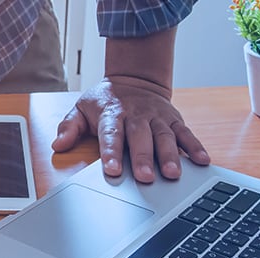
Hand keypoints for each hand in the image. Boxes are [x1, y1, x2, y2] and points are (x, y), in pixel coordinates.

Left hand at [52, 77, 209, 182]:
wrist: (135, 78)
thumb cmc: (106, 100)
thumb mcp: (82, 108)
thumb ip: (70, 126)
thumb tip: (57, 145)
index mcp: (112, 113)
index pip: (110, 134)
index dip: (110, 152)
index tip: (111, 170)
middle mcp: (136, 115)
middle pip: (140, 137)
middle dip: (143, 157)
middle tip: (145, 178)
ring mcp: (157, 117)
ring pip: (164, 136)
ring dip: (170, 155)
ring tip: (173, 174)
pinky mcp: (174, 119)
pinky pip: (186, 133)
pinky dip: (195, 146)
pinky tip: (202, 161)